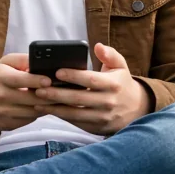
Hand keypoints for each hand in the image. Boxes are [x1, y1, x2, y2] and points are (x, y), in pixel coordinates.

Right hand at [0, 52, 51, 131]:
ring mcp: (3, 112)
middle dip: (48, 96)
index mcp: (1, 77)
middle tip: (63, 91)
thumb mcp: (6, 63)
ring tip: (58, 100)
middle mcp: (0, 96)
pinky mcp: (7, 124)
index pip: (20, 80)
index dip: (36, 80)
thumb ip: (24, 60)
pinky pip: (29, 120)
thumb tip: (42, 63)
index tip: (49, 80)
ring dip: (47, 106)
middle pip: (30, 98)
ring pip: (32, 111)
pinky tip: (45, 108)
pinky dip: (38, 114)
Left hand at [32, 42, 152, 134]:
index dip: (73, 76)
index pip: (90, 80)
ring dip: (54, 108)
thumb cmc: (122, 84)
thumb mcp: (121, 66)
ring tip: (37, 101)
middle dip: (57, 93)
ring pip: (74, 113)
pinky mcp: (97, 128)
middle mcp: (108, 102)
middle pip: (78, 98)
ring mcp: (102, 117)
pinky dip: (61, 116)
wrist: (136, 109)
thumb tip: (97, 46)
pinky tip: (48, 110)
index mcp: (113, 84)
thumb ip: (109, 54)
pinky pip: (76, 122)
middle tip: (39, 89)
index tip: (57, 72)